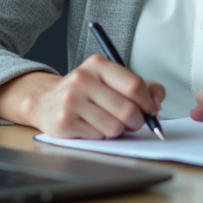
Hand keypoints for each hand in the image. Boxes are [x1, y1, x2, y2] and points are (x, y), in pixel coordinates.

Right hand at [27, 55, 164, 138]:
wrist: (45, 101)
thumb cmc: (85, 92)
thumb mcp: (110, 80)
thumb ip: (140, 86)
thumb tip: (157, 101)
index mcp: (98, 65)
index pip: (134, 85)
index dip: (148, 102)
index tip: (151, 110)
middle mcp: (83, 79)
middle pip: (128, 110)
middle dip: (137, 122)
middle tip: (133, 122)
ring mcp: (72, 101)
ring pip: (115, 127)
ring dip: (117, 130)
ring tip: (107, 122)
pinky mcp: (65, 122)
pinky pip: (98, 137)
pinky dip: (100, 136)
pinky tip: (91, 126)